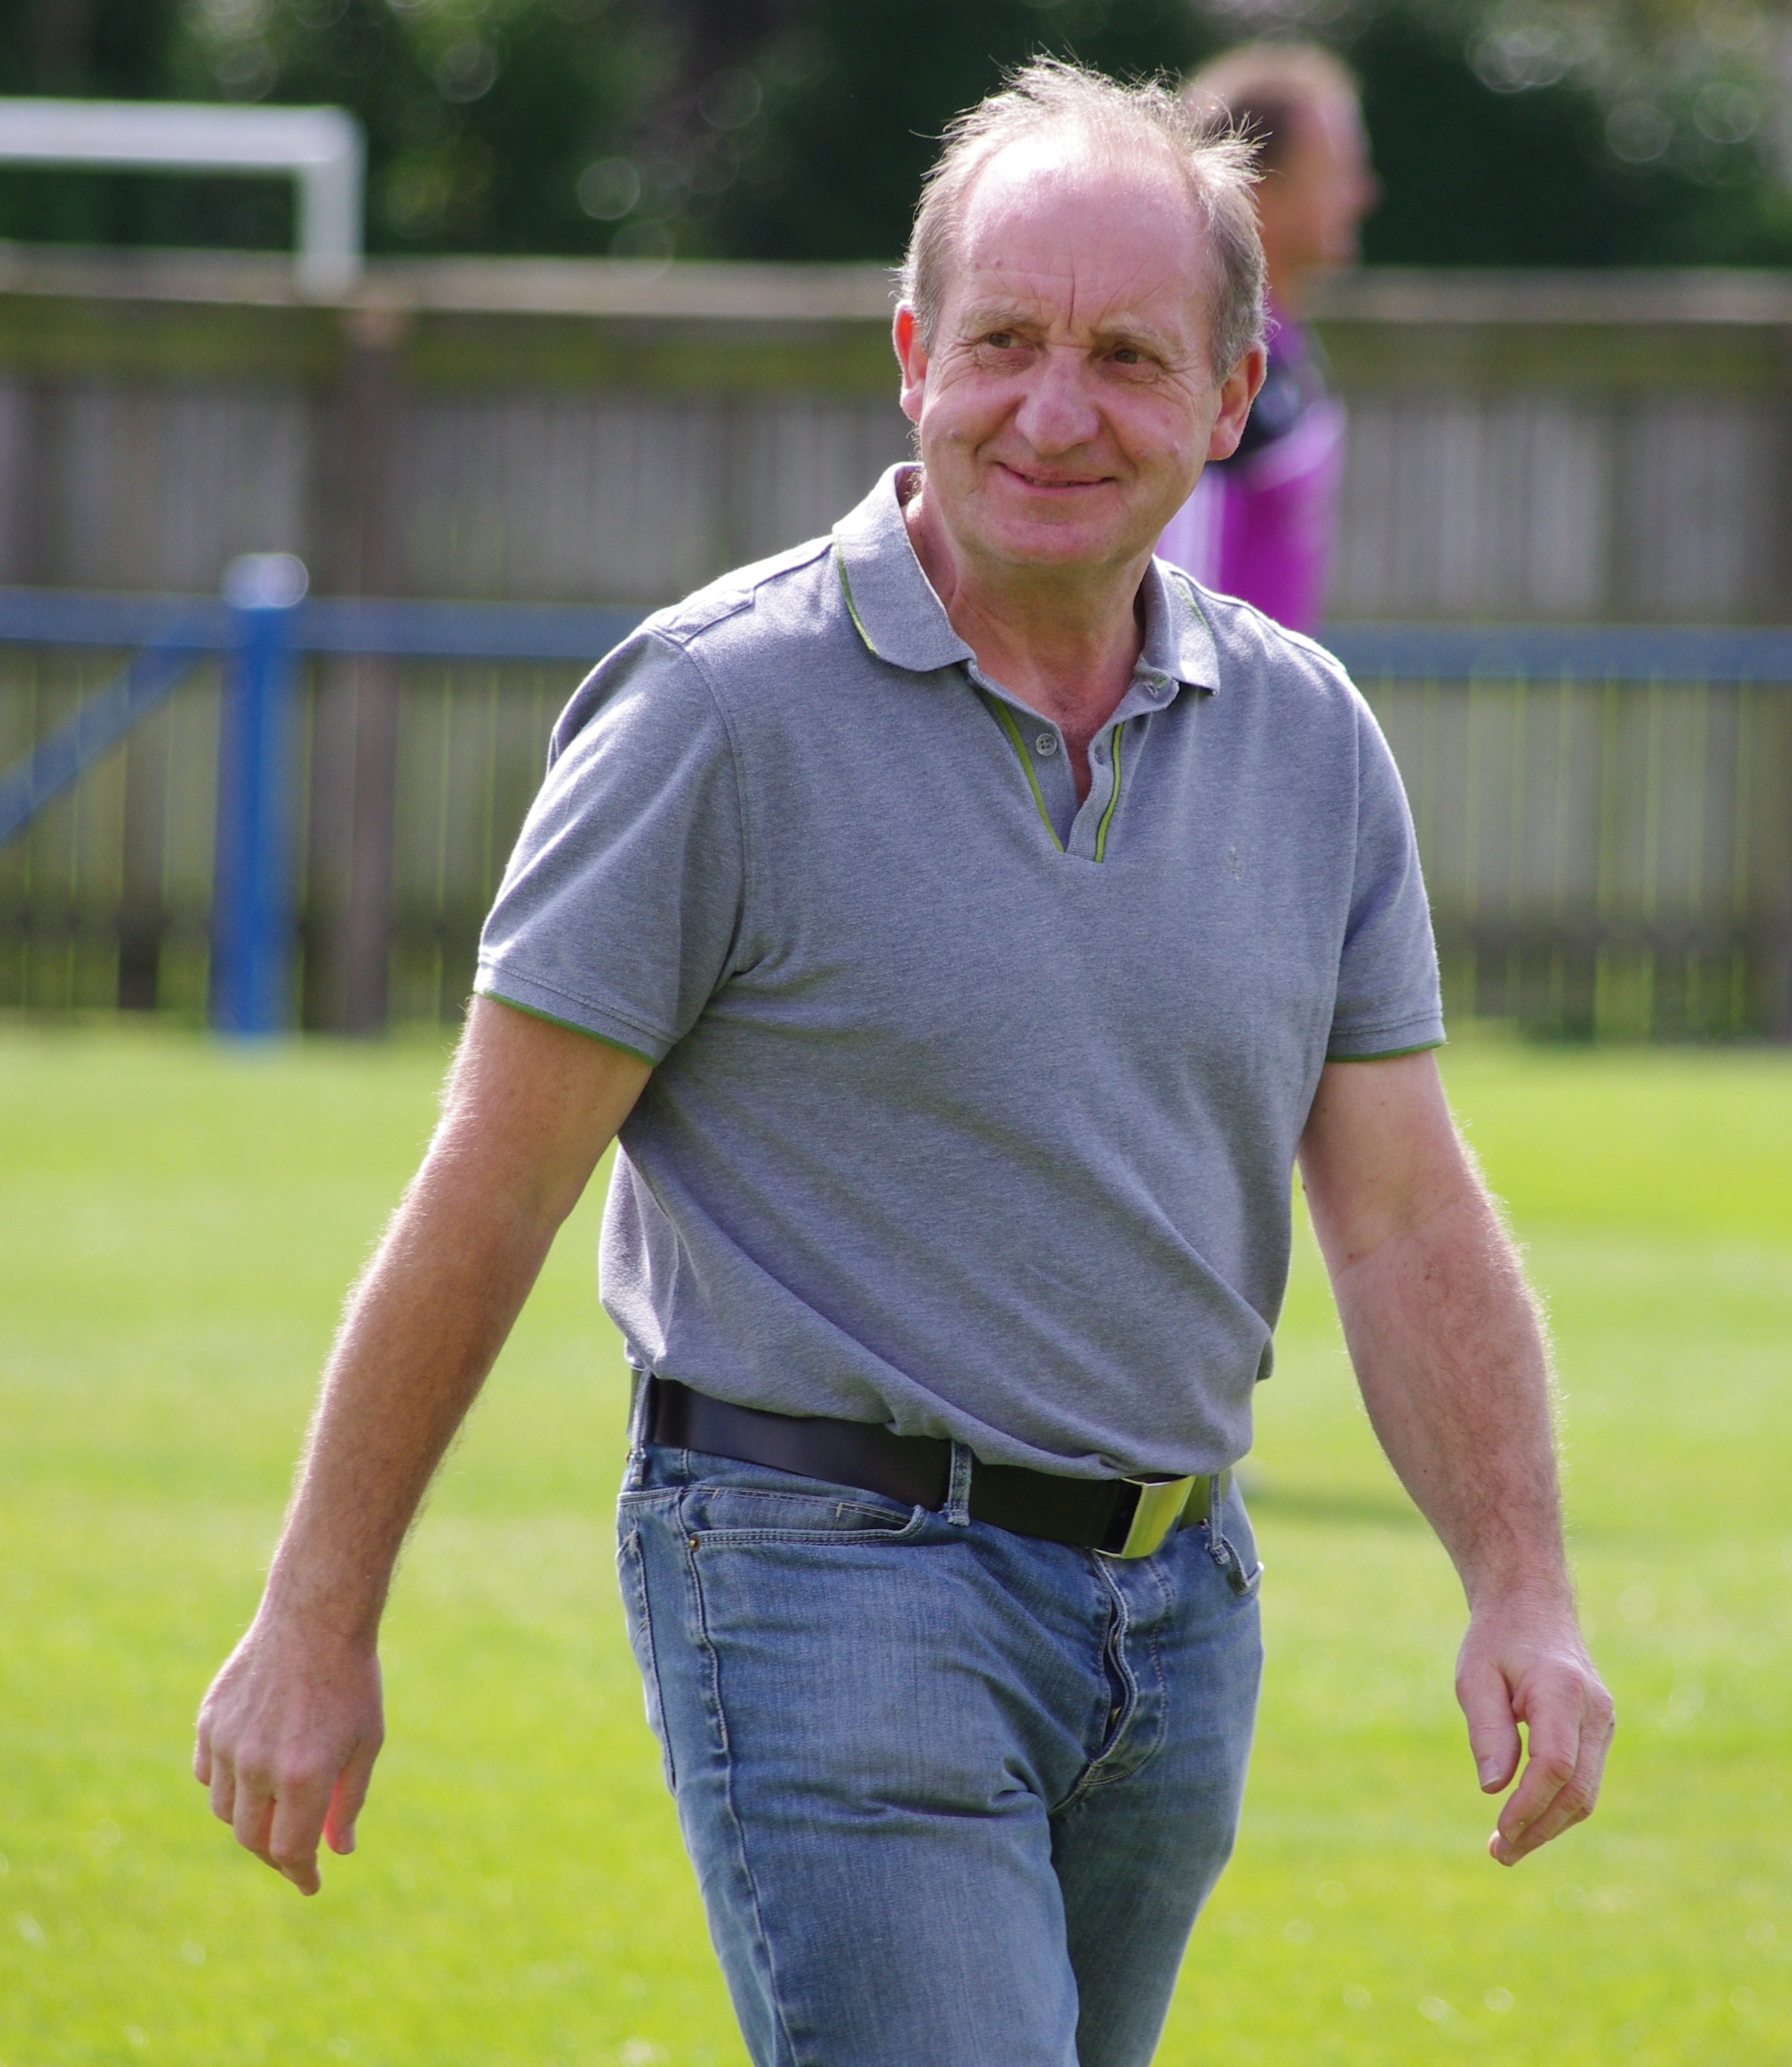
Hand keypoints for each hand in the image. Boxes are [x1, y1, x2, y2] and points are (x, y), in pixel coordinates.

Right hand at [194, 1614, 383, 1895]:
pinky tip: (251, 1775)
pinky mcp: (209, 1721)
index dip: (300, 1874)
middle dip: (276, 1854)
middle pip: (253, 1838)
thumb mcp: (365, 1742)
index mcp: (304, 1774)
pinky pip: (208, 1774)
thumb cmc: (351, 1680)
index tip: (311, 1884)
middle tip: (296, 1853)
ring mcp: (228, 1742)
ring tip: (278, 1807)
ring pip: (226, 1810)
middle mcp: (258, 1764)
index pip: (290, 1851)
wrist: (315, 1616)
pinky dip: (227, 1786)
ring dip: (250, 1820)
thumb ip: (348, 1801)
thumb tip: (337, 1850)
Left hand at [1455, 1593, 1613, 1865]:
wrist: (1532, 1608)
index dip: (1529, 1806)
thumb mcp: (1475, 1676)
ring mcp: (1603, 1723)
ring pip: (1586, 1793)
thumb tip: (1492, 1788)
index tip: (1500, 1831)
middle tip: (1499, 1854)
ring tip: (1506, 1847)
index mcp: (1562, 1692)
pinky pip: (1584, 1779)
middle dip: (1539, 1829)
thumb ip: (1487, 1729)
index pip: (1555, 1765)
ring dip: (1548, 1825)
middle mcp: (1594, 1711)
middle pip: (1577, 1790)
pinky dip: (1556, 1806)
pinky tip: (1525, 1821)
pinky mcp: (1599, 1732)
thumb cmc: (1497, 1641)